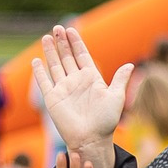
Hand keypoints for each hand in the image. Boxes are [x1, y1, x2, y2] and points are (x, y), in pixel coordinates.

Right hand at [33, 26, 131, 167]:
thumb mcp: (116, 98)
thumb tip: (130, 65)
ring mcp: (64, 89)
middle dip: (62, 42)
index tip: (71, 29)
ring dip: (51, 52)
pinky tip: (37, 60)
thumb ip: (120, 80)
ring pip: (55, 66)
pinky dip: (40, 72)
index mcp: (91, 78)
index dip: (76, 42)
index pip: (82, 55)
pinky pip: (44, 82)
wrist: (92, 140)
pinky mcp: (53, 99)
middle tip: (57, 28)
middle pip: (67, 57)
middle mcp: (76, 81)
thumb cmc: (106, 121)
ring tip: (47, 37)